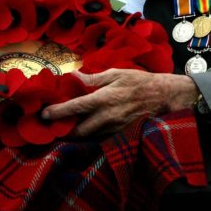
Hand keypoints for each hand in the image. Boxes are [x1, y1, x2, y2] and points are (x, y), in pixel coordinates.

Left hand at [41, 69, 198, 136]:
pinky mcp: (122, 134)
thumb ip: (94, 78)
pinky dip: (92, 135)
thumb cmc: (140, 81)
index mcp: (104, 98)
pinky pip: (102, 137)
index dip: (58, 112)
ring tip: (66, 130)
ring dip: (77, 135)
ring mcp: (115, 127)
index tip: (45, 114)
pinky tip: (87, 129)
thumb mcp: (117, 73)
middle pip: (79, 131)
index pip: (75, 107)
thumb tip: (76, 76)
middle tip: (53, 128)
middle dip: (64, 132)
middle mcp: (107, 116)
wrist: (164, 96)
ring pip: (90, 137)